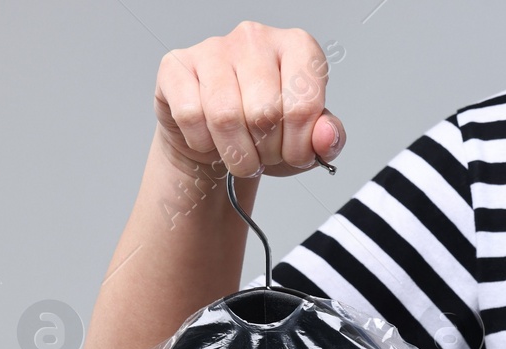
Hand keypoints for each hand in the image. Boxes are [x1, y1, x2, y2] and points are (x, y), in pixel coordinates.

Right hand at [153, 21, 344, 179]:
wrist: (218, 141)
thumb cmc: (267, 134)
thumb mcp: (307, 140)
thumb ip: (328, 138)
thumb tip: (326, 135)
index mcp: (297, 47)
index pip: (304, 104)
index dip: (299, 145)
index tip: (294, 154)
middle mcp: (255, 38)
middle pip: (265, 113)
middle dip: (267, 151)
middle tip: (264, 154)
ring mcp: (213, 47)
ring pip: (226, 116)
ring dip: (236, 153)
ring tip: (241, 154)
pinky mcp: (176, 65)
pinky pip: (191, 116)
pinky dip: (204, 143)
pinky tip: (211, 138)